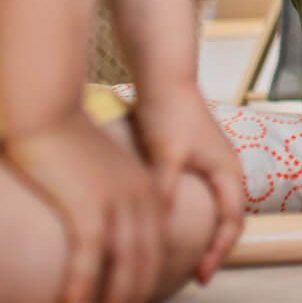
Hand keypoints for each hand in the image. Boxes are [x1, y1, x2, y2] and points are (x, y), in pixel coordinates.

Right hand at [5, 107, 163, 302]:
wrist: (51, 112)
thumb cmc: (68, 143)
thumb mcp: (101, 172)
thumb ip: (109, 198)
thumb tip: (102, 228)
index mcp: (145, 189)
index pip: (157, 244)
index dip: (148, 278)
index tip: (136, 300)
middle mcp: (139, 197)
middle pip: (147, 261)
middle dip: (135, 295)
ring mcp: (116, 202)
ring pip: (124, 266)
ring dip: (113, 300)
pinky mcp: (88, 207)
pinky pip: (89, 261)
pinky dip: (81, 289)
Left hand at [132, 81, 242, 283]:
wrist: (166, 78)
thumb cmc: (168, 113)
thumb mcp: (165, 156)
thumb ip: (167, 190)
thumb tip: (163, 228)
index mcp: (227, 169)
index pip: (232, 222)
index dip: (217, 253)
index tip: (199, 277)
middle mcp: (229, 166)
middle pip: (232, 217)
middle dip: (217, 248)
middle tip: (196, 275)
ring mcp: (218, 160)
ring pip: (222, 205)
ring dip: (211, 231)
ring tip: (189, 256)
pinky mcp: (204, 155)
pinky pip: (211, 194)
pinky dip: (202, 215)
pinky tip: (180, 223)